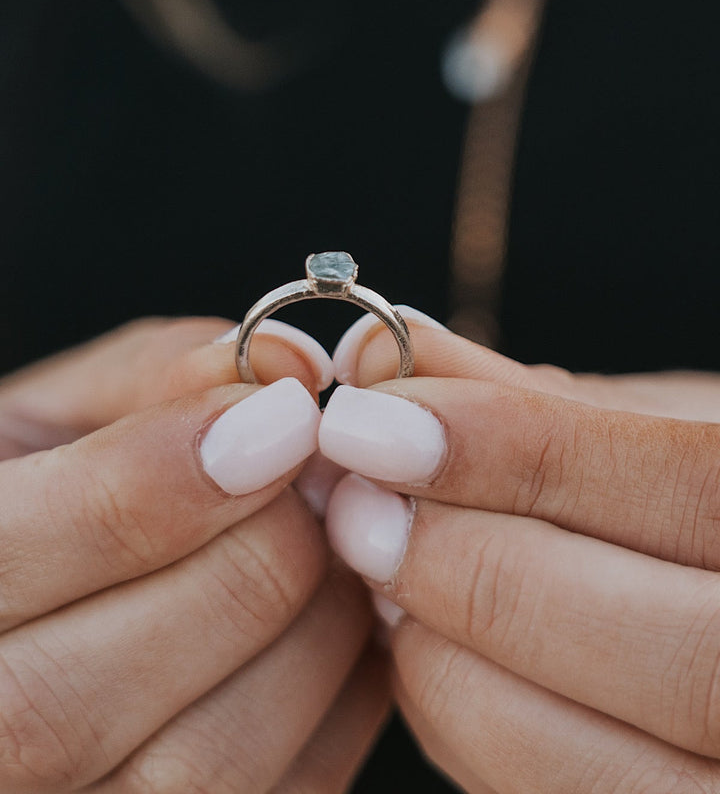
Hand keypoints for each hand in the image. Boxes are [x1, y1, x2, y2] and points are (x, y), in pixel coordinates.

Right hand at [0, 317, 388, 791]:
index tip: (280, 414)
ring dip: (309, 630)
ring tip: (323, 540)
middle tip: (314, 476)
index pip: (7, 559)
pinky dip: (335, 698)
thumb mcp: (40, 421)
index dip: (157, 482)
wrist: (18, 627)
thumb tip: (285, 363)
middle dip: (256, 556)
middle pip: (105, 683)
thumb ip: (148, 380)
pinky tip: (328, 613)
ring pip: (198, 770)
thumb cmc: (22, 504)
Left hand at [320, 309, 719, 791]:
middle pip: (655, 649)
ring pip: (580, 754)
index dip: (525, 454)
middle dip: (470, 566)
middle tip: (359, 501)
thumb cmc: (704, 502)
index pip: (694, 495)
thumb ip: (534, 400)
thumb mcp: (661, 433)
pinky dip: (453, 713)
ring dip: (442, 650)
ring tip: (383, 564)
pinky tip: (430, 635)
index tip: (382, 417)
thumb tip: (379, 356)